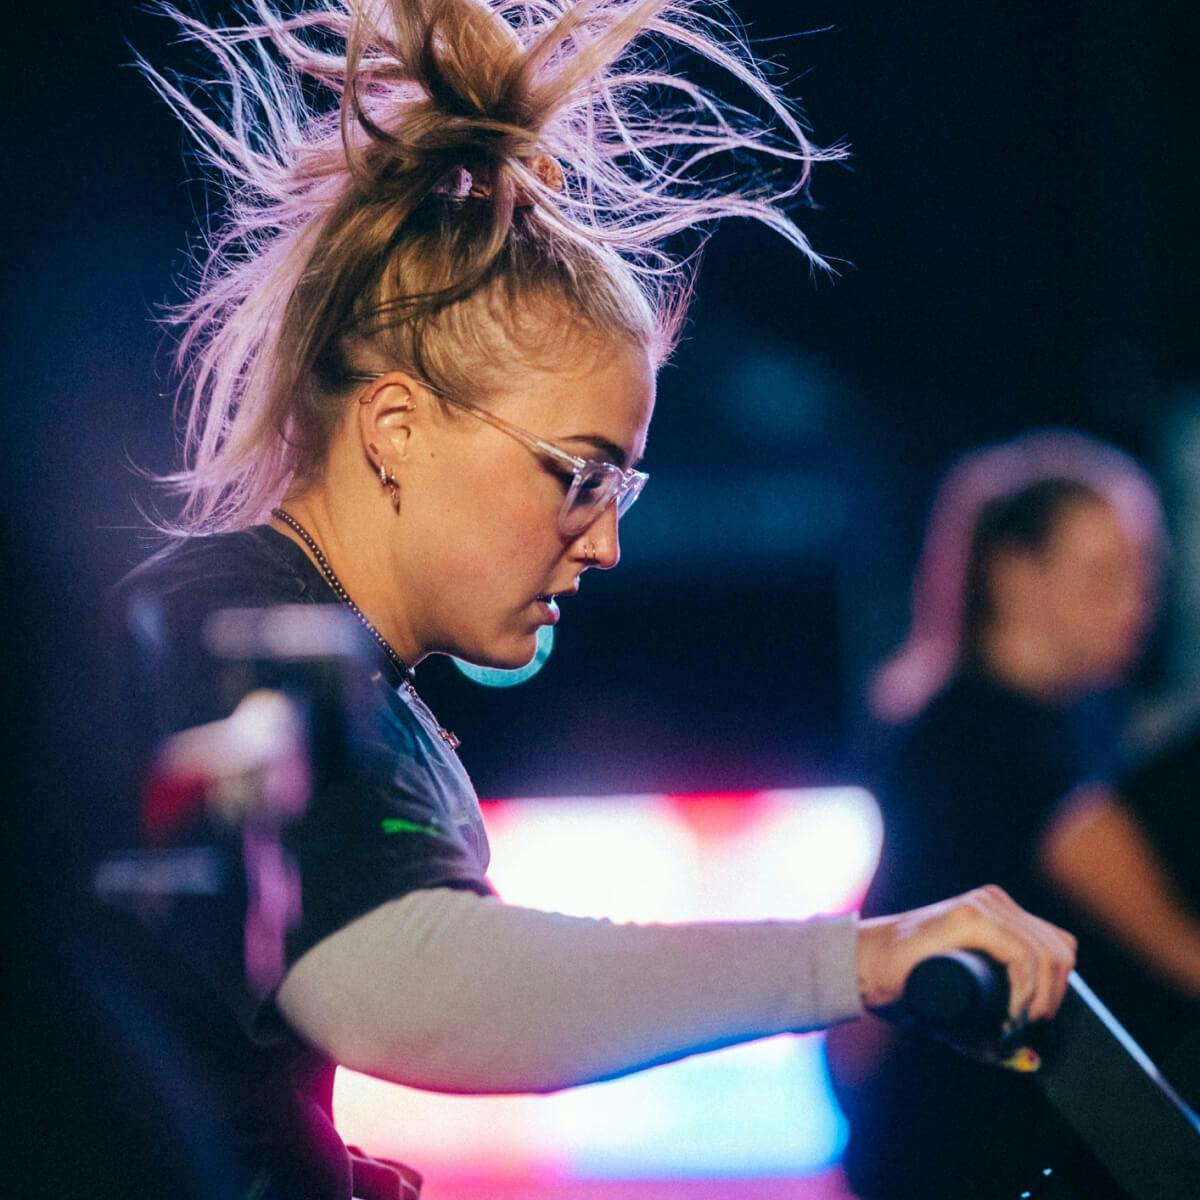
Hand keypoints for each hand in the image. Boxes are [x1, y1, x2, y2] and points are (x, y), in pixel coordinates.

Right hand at [856, 884, 1075, 1023]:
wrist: (861, 968)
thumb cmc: (905, 986)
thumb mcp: (959, 1006)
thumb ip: (989, 1031)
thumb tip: (1031, 1059)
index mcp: (998, 912)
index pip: (1057, 946)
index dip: (1057, 989)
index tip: (1032, 1021)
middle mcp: (994, 902)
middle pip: (1061, 951)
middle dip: (1054, 998)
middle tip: (1023, 1027)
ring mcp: (983, 905)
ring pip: (1048, 953)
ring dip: (1043, 998)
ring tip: (1015, 1024)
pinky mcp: (969, 916)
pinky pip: (1022, 954)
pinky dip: (1027, 990)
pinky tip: (1012, 1013)